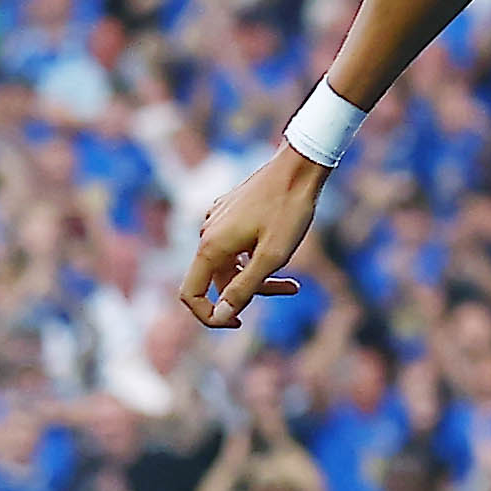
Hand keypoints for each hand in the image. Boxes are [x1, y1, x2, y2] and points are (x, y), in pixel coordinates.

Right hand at [181, 147, 327, 329]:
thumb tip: (221, 316)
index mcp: (210, 246)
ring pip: (231, 263)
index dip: (209, 316)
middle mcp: (207, 233)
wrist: (298, 167)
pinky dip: (256, 256)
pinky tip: (281, 249)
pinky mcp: (230, 212)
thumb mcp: (272, 256)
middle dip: (251, 292)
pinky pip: (236, 246)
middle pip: (218, 280)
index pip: (192, 294)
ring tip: (294, 281)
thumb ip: (245, 288)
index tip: (238, 323)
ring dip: (258, 275)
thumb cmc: (289, 210)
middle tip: (290, 289)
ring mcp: (217, 221)